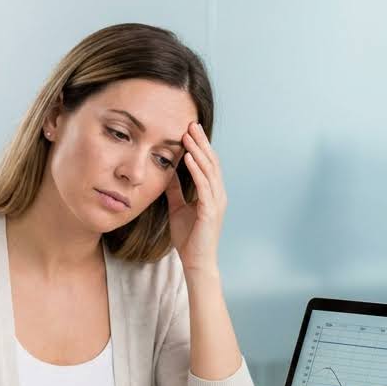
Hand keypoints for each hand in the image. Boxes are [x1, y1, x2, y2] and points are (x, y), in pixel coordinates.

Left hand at [166, 121, 226, 273]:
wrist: (196, 262)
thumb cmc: (189, 238)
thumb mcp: (178, 208)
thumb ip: (175, 190)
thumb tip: (168, 173)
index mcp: (212, 193)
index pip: (207, 164)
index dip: (200, 146)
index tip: (189, 130)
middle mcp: (218, 194)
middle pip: (211, 162)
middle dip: (201, 142)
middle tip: (191, 123)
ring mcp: (216, 202)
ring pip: (209, 170)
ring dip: (198, 151)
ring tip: (188, 135)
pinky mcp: (210, 210)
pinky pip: (204, 185)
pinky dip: (195, 169)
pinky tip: (187, 157)